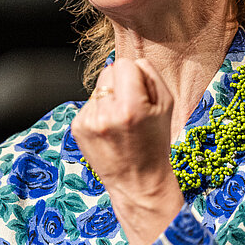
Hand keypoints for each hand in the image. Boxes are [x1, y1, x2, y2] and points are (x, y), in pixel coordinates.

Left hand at [71, 58, 182, 244]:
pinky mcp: (77, 128)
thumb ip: (150, 75)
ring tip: (120, 121)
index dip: (135, 75)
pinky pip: (89, 104)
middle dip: (120, 84)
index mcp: (130, 108)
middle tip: (131, 107)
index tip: (140, 92)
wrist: (137, 182)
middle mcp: (105, 114)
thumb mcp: (166, 106)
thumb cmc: (155, 143)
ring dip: (109, 98)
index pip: (124, 64)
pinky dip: (99, 112)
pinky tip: (109, 129)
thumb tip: (131, 62)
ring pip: (97, 88)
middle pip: (108, 72)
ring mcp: (88, 122)